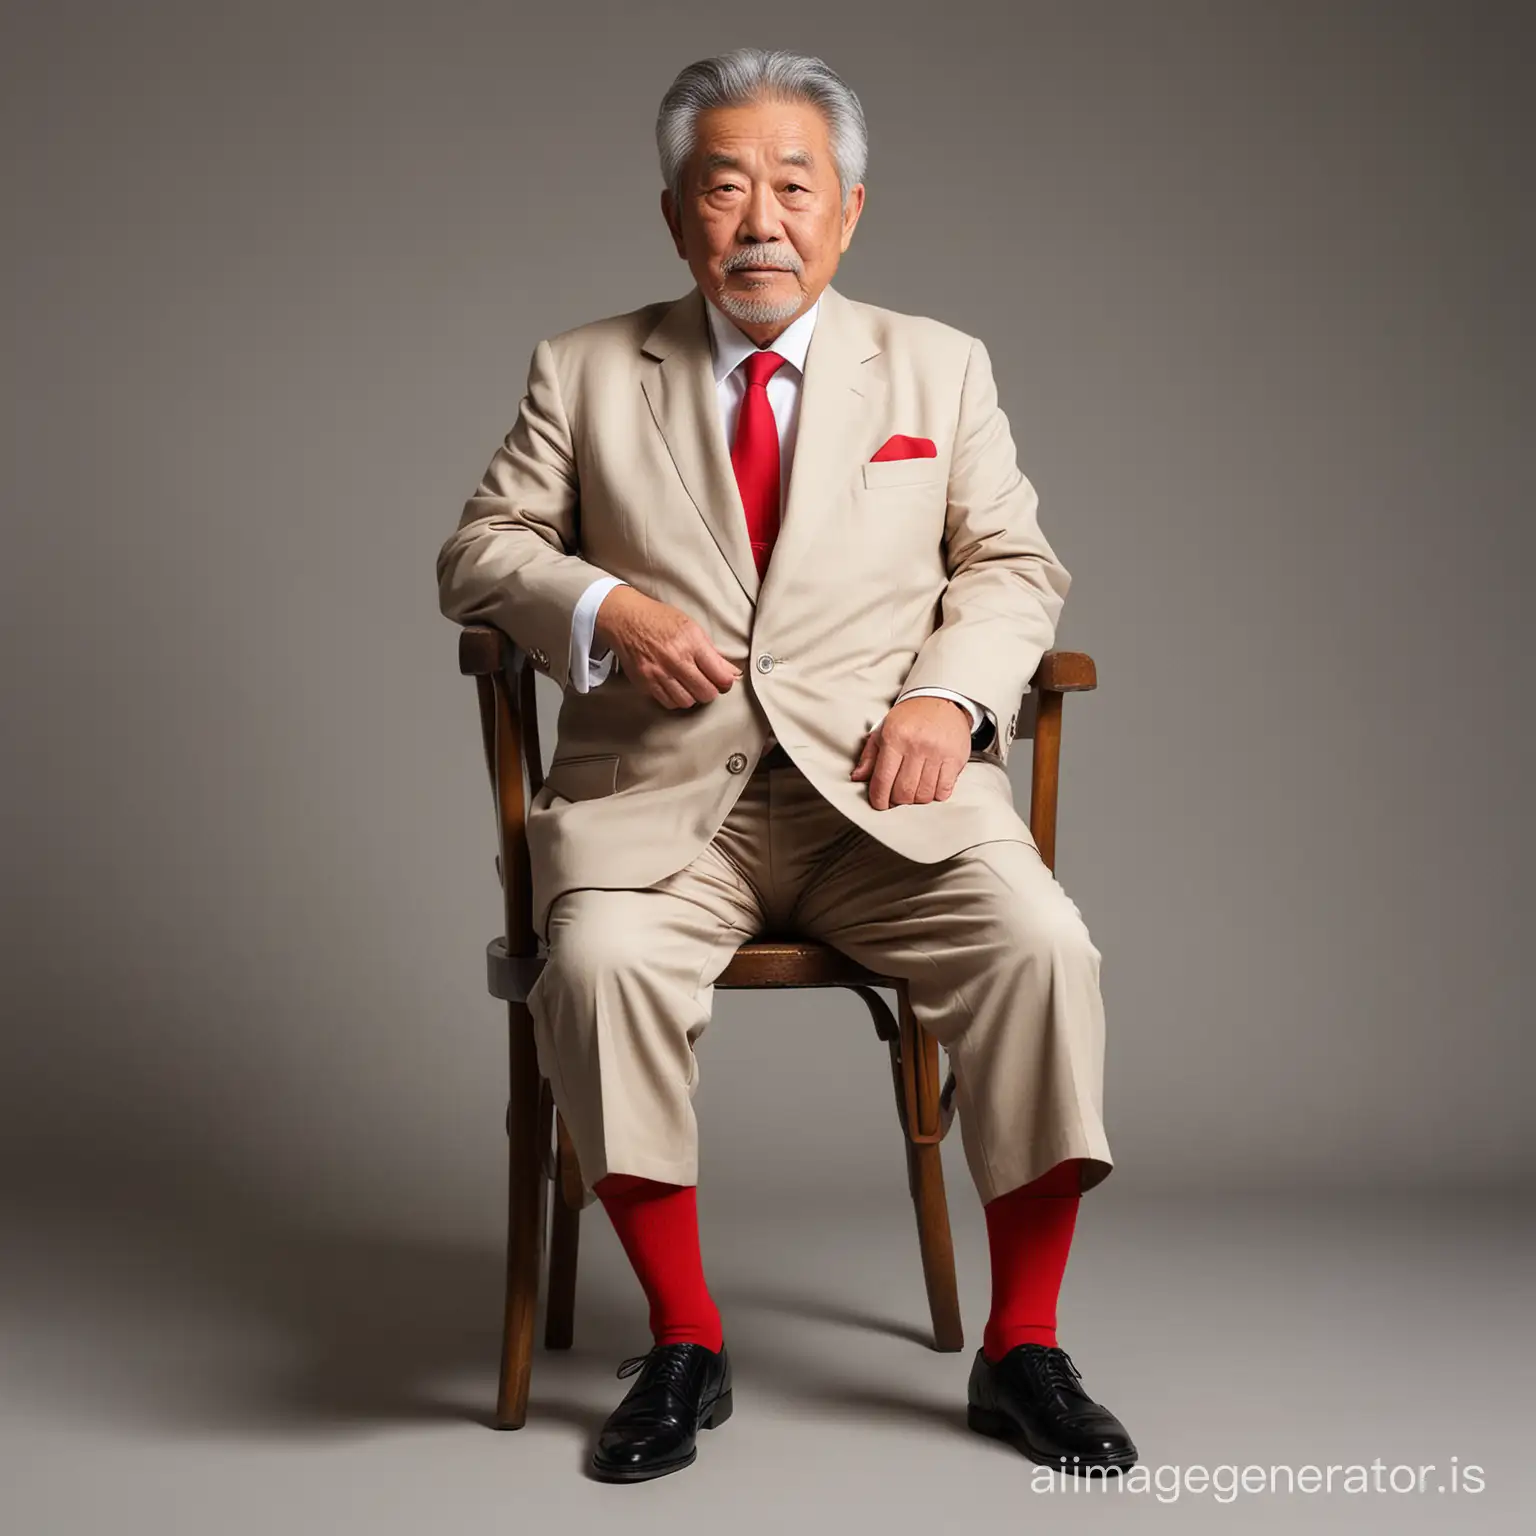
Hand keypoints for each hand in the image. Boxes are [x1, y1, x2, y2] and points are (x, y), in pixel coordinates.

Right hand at [594, 585, 740, 708]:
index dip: (727, 682)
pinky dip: (675, 698)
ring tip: (690, 685)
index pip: (720, 676)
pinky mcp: (645, 683)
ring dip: (692, 696)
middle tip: (707, 683)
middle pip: (706, 693)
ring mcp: (658, 673)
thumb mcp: (691, 628)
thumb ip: (712, 653)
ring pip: (687, 701)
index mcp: (691, 643)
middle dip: (710, 690)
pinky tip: (675, 687)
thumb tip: (732, 673)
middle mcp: (675, 660)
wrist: (625, 619)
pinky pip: (668, 702)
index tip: (725, 681)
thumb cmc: (659, 620)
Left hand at [850, 696, 972, 809]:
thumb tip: (858, 777)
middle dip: (898, 800)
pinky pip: (944, 790)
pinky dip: (936, 794)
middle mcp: (916, 745)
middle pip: (904, 792)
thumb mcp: (884, 730)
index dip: (879, 799)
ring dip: (917, 799)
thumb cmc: (911, 717)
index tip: (880, 803)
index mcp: (894, 738)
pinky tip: (931, 785)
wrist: (941, 700)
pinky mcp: (955, 758)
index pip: (883, 779)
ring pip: (924, 794)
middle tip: (897, 796)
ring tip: (915, 789)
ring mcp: (937, 752)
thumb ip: (869, 756)